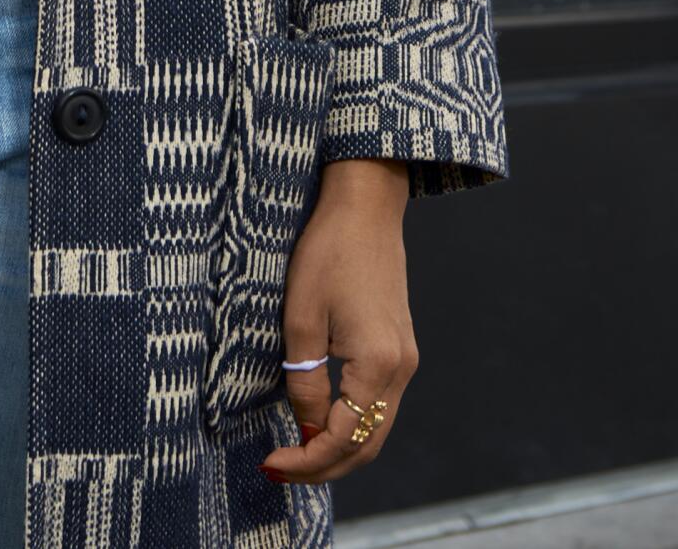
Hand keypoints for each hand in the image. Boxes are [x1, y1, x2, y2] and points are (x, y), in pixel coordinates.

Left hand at [263, 157, 415, 487]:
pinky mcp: (400, 349)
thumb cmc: (328, 252)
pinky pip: (379, 405)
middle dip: (325, 466)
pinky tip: (321, 422)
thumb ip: (304, 380)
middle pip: (367, 444)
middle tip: (282, 470)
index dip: (307, 459)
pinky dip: (352, 425)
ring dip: (339, 449)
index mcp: (377, 363)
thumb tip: (307, 428)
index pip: (343, 437)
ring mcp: (406, 360)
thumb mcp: (301, 317)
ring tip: (297, 453)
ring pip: (376, 429)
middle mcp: (401, 370)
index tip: (271, 463)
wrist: (365, 207)